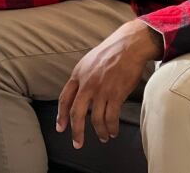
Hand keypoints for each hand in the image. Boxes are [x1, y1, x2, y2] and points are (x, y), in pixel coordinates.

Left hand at [56, 20, 162, 148]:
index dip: (61, 115)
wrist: (129, 45)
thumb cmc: (111, 51)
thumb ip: (83, 78)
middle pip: (77, 113)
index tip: (60, 128)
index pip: (64, 99)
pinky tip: (113, 131)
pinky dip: (111, 127)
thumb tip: (80, 94)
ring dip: (99, 131)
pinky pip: (111, 117)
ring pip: (96, 119)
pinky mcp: (116, 94)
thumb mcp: (89, 61)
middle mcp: (87, 84)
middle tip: (77, 143)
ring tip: (103, 137)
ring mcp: (101, 90)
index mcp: (78, 74)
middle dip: (76, 131)